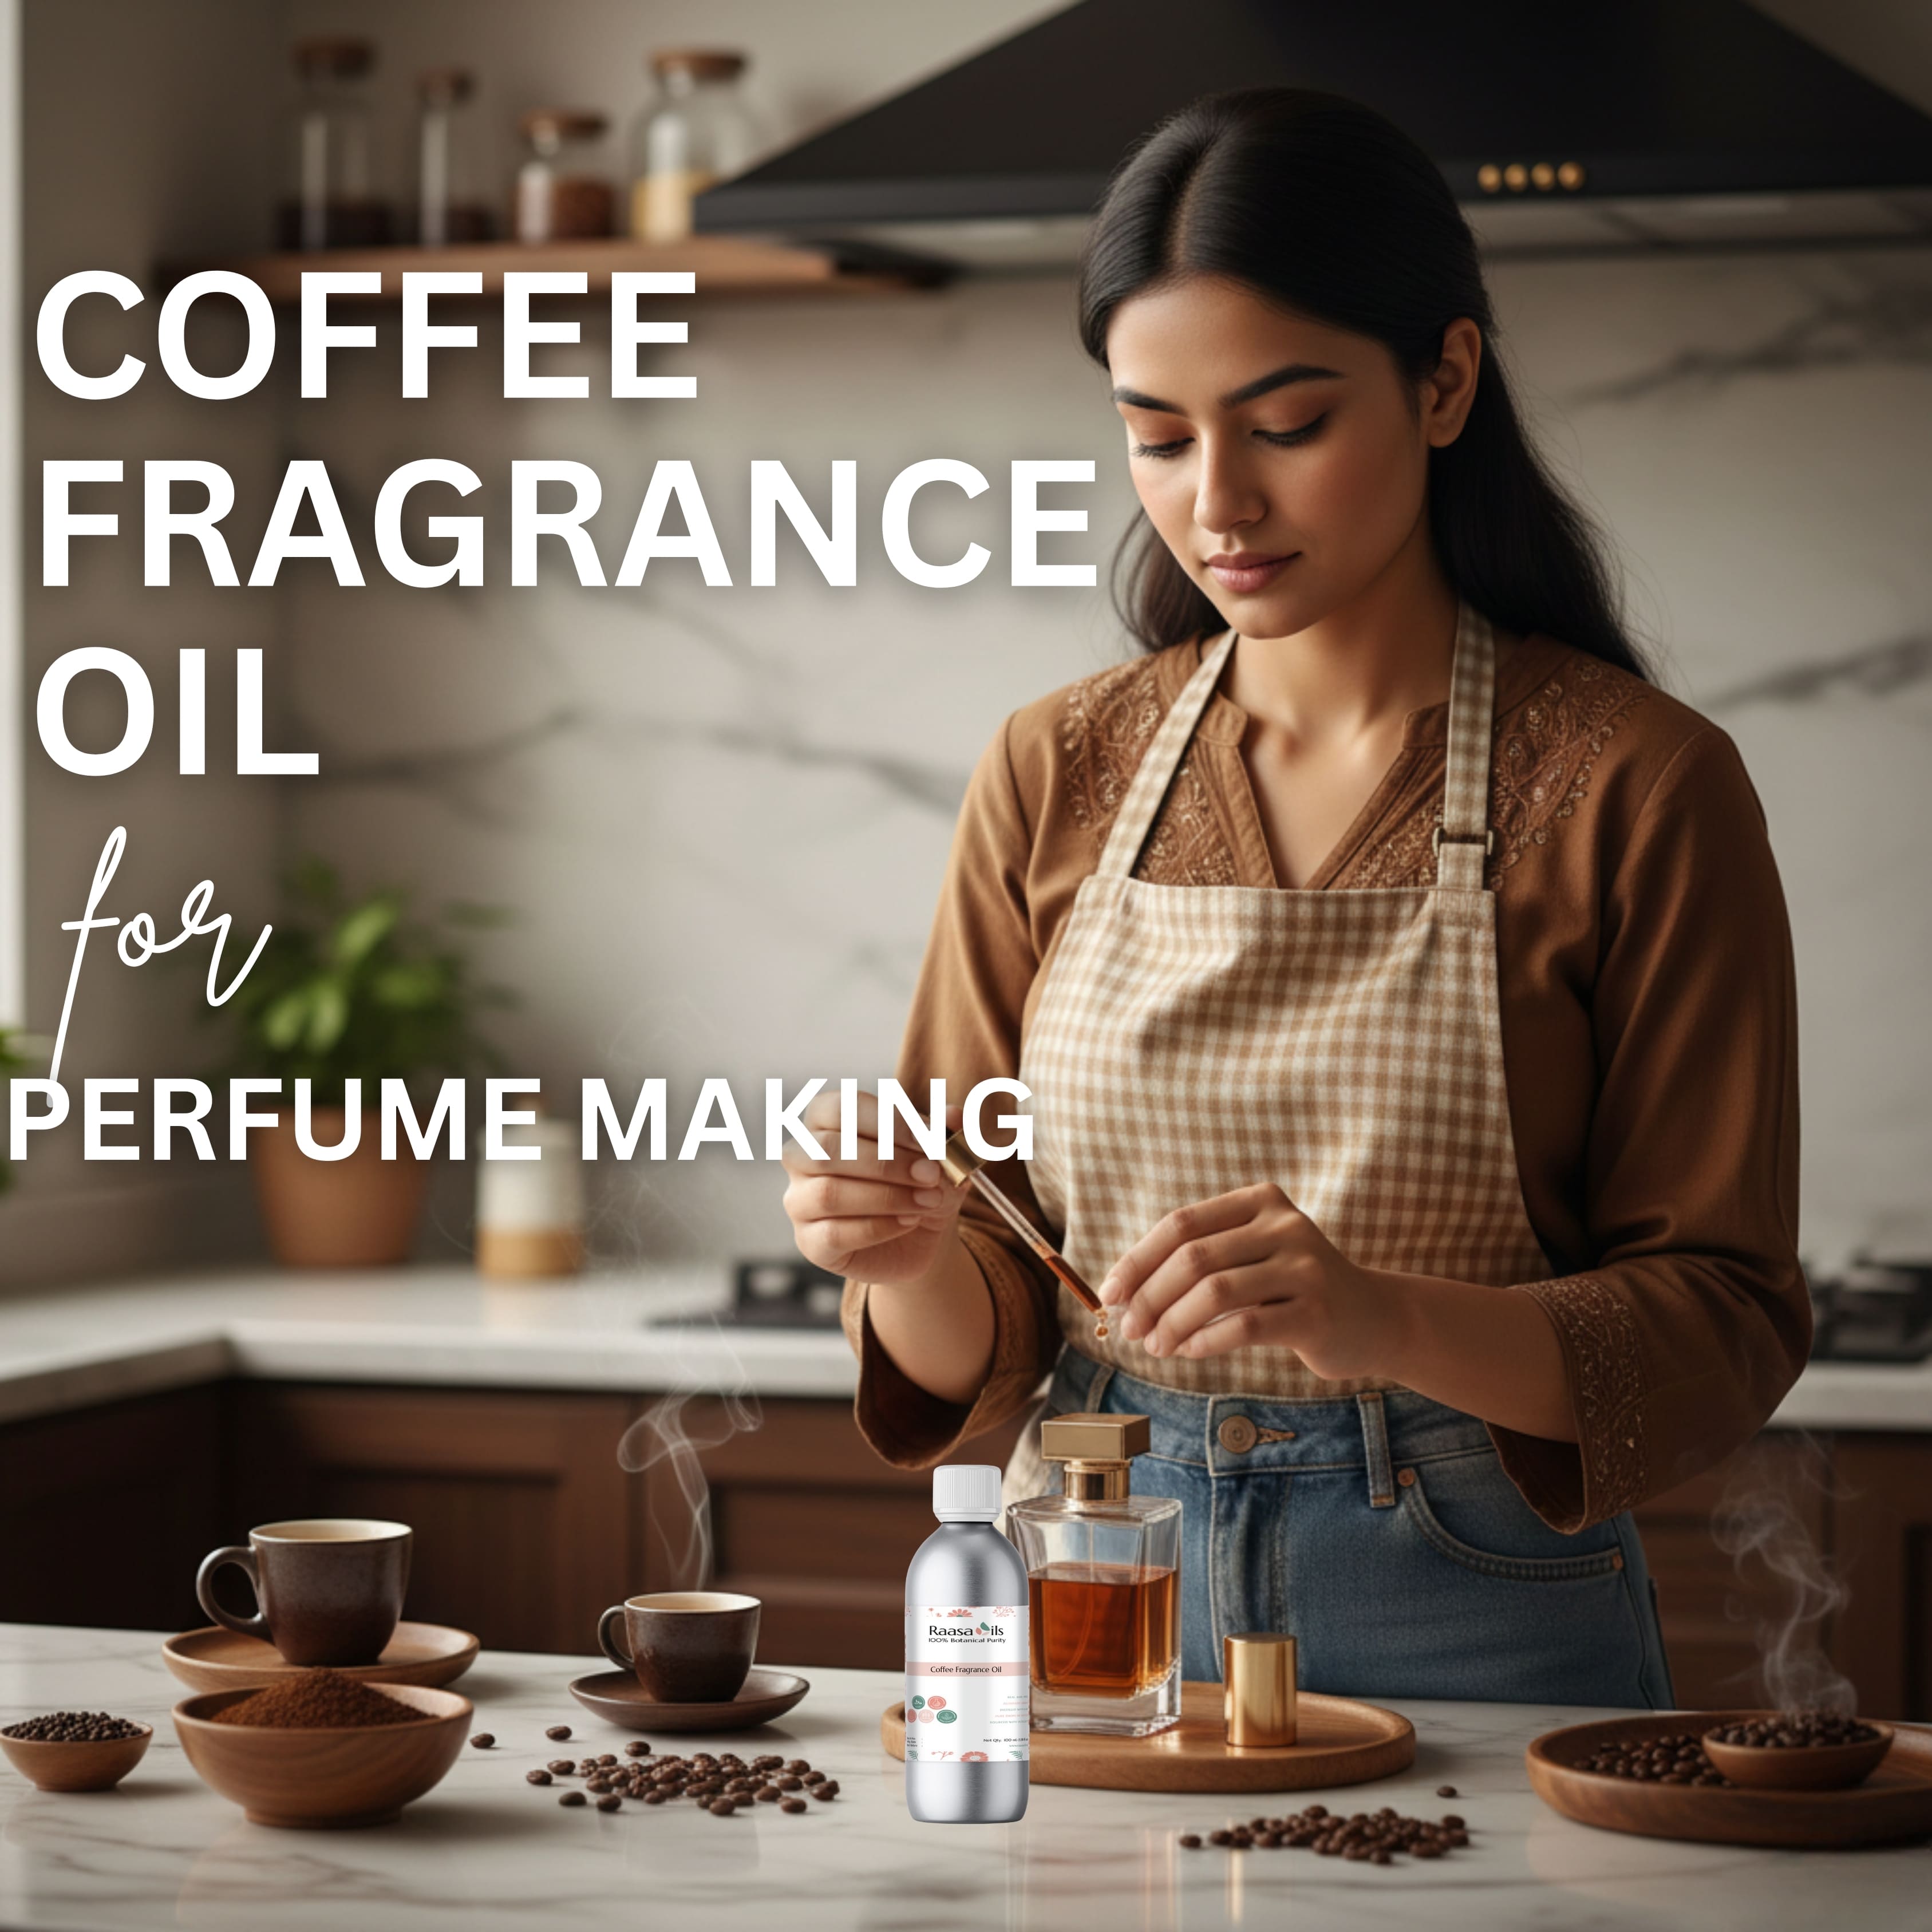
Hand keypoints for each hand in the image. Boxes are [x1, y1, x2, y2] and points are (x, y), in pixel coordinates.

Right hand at [781, 1090, 965, 1282]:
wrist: (919, 1237)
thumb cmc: (919, 1182)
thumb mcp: (940, 1155)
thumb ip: (945, 1132)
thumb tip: (955, 1115)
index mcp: (826, 1121)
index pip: (839, 1108)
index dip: (885, 1121)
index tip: (930, 1139)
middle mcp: (802, 1157)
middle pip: (826, 1150)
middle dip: (886, 1162)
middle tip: (932, 1173)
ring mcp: (800, 1201)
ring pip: (828, 1193)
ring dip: (887, 1196)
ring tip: (928, 1200)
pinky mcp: (810, 1242)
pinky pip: (834, 1233)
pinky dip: (878, 1227)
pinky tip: (909, 1221)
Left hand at [1096, 1182, 1405, 1379]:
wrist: (1372, 1318)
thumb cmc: (1292, 1288)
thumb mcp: (1251, 1255)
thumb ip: (1200, 1261)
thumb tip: (1125, 1293)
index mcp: (1260, 1201)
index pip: (1181, 1224)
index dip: (1138, 1260)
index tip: (1110, 1294)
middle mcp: (1284, 1225)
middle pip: (1192, 1258)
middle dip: (1150, 1297)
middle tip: (1129, 1329)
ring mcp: (1304, 1267)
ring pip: (1213, 1292)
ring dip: (1172, 1324)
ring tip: (1156, 1346)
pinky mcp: (1315, 1311)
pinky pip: (1244, 1325)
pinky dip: (1205, 1341)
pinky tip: (1190, 1351)